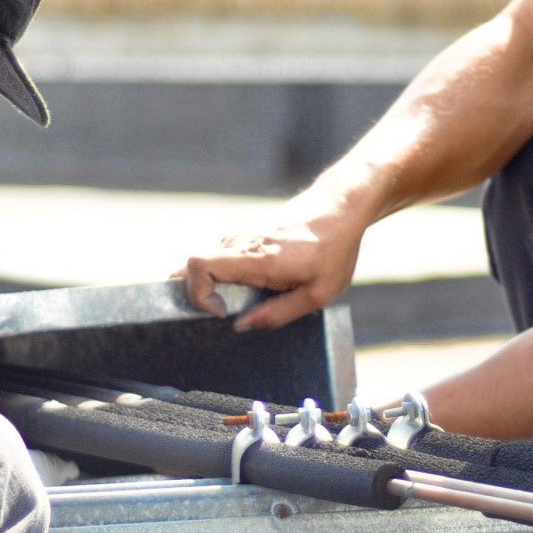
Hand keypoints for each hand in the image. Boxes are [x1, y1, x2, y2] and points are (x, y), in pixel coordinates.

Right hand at [178, 201, 363, 330]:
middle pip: (191, 266)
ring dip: (212, 285)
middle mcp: (241, 243)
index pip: (198, 266)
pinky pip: (220, 257)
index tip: (223, 312)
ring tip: (243, 301)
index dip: (199, 294)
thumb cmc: (333, 250)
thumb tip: (241, 326)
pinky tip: (251, 287)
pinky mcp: (246, 234)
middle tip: (222, 311)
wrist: (340, 207)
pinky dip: (223, 275)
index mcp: (257, 258)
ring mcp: (240, 235)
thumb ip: (278, 313)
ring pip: (206, 262)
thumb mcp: (318, 293)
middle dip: (196, 294)